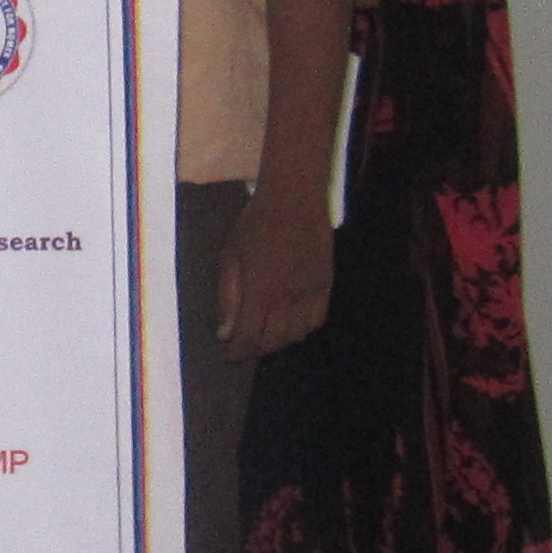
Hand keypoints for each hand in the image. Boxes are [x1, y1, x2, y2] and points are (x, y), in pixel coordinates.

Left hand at [217, 186, 334, 358]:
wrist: (294, 197)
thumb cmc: (255, 223)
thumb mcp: (230, 256)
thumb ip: (228, 297)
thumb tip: (225, 333)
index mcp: (259, 290)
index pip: (248, 336)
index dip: (238, 351)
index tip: (230, 355)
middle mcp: (286, 297)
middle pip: (272, 340)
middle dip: (255, 347)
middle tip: (245, 344)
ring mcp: (309, 292)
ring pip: (296, 335)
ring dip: (279, 340)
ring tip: (266, 334)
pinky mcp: (326, 284)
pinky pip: (317, 320)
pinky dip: (303, 329)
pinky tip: (291, 323)